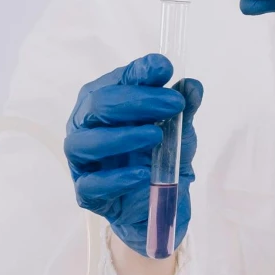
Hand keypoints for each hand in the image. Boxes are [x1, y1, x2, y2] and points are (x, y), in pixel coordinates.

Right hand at [63, 54, 202, 255]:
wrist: (159, 206)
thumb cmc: (159, 159)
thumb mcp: (179, 132)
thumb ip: (184, 110)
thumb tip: (192, 86)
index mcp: (104, 102)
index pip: (117, 80)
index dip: (139, 72)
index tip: (164, 68)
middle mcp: (86, 126)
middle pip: (97, 105)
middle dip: (136, 100)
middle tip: (173, 104)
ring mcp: (82, 161)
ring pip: (84, 143)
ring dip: (122, 137)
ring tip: (156, 137)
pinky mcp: (86, 194)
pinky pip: (92, 185)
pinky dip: (117, 179)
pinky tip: (142, 175)